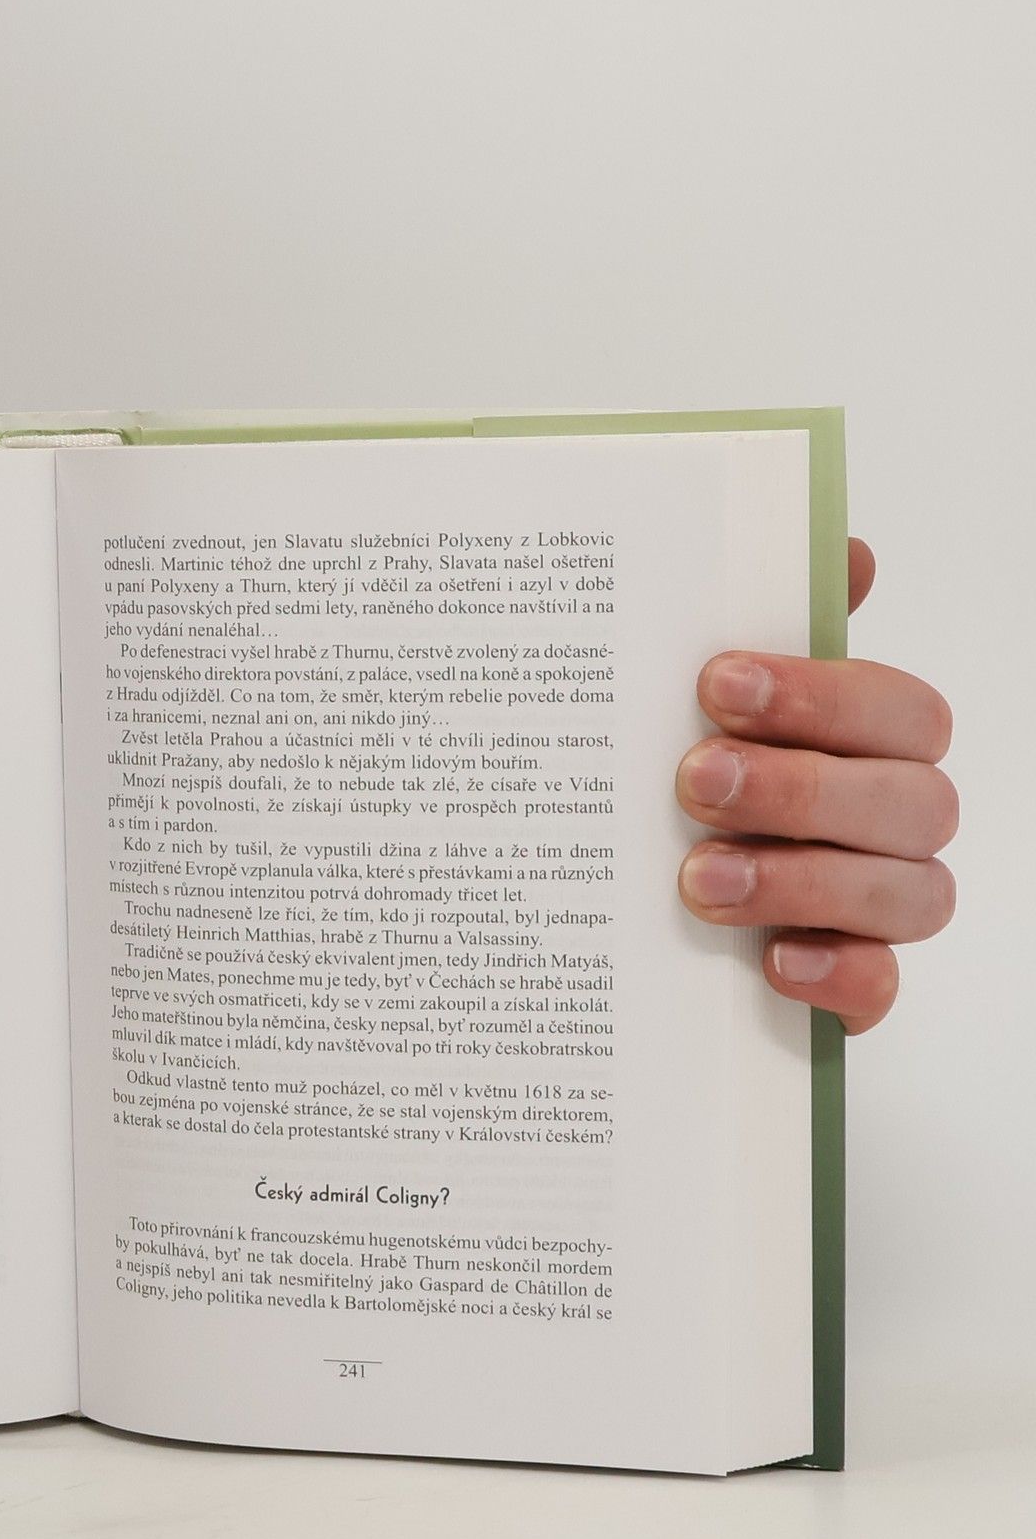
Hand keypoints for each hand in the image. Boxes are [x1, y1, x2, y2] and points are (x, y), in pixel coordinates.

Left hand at [677, 540, 955, 1032]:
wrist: (627, 911)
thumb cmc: (681, 782)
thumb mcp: (694, 704)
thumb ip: (761, 623)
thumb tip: (841, 549)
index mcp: (868, 744)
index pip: (900, 709)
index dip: (821, 692)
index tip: (715, 682)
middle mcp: (889, 822)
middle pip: (910, 799)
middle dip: (801, 785)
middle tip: (694, 779)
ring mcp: (876, 910)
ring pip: (908, 893)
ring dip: (803, 878)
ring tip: (699, 877)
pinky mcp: (849, 988)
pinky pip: (882, 989)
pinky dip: (837, 973)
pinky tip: (771, 959)